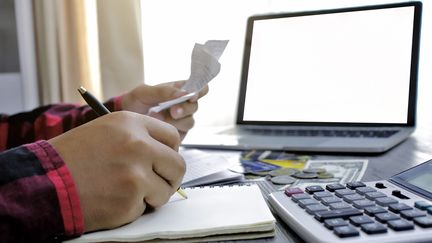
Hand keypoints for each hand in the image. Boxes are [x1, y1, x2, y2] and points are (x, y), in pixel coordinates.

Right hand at [48, 111, 184, 231]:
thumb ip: (139, 137)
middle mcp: (138, 145)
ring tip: (128, 191)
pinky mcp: (130, 200)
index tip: (164, 160)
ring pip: (166, 190)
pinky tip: (113, 200)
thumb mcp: (106, 131)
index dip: (170, 151)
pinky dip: (134, 208)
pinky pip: (146, 207)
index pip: (173, 137)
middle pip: (178, 165)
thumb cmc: (74, 157)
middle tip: (156, 182)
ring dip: (152, 195)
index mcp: (131, 123)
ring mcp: (136, 174)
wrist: (45, 182)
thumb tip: (167, 153)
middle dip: (169, 177)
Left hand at [121, 81, 208, 139]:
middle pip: (195, 106)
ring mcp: (181, 121)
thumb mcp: (144, 92)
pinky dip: (171, 131)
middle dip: (185, 109)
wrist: (123, 121)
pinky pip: (182, 134)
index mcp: (179, 90)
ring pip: (190, 122)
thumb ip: (163, 91)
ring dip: (176, 121)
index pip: (199, 87)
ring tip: (158, 119)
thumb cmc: (134, 102)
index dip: (200, 90)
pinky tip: (159, 127)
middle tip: (173, 111)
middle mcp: (183, 105)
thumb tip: (184, 94)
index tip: (192, 95)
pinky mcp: (177, 135)